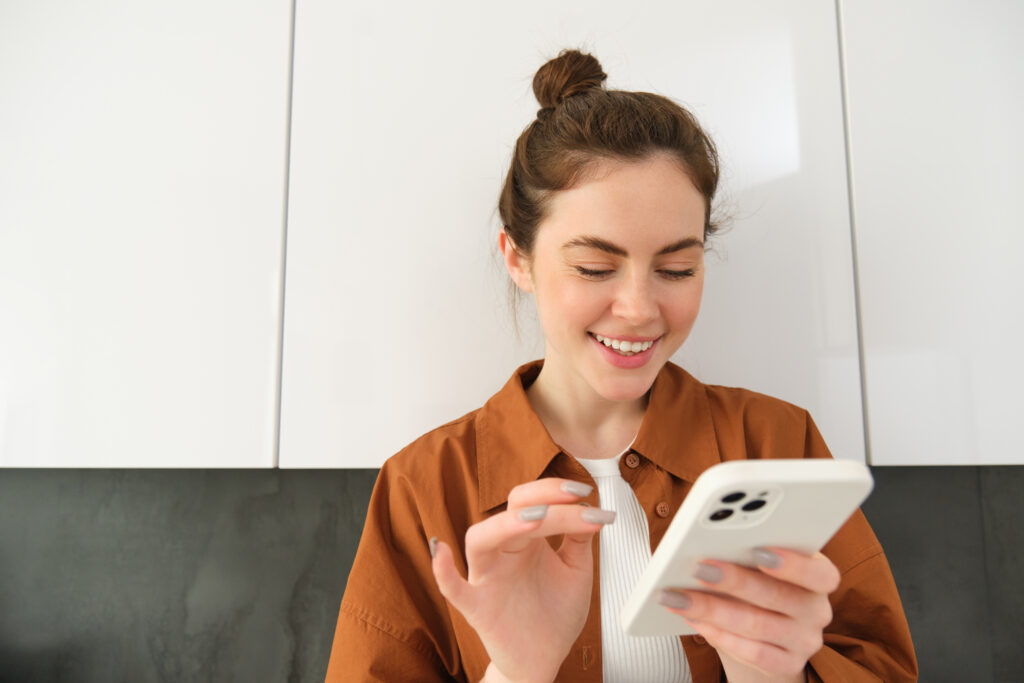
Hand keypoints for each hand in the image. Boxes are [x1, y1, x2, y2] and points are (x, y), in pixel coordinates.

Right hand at [430, 478, 613, 682]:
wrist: (544, 659)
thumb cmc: (555, 614)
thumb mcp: (576, 570)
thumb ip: (579, 538)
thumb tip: (589, 507)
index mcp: (527, 540)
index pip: (532, 502)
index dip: (554, 491)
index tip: (583, 491)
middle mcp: (505, 553)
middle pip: (509, 512)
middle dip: (539, 500)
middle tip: (571, 499)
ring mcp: (488, 578)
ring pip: (479, 540)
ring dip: (504, 525)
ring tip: (535, 520)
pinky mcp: (477, 608)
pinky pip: (453, 589)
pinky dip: (442, 571)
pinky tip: (442, 552)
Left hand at [660, 548, 839, 682]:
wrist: (769, 627)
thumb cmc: (760, 581)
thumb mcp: (760, 563)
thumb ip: (746, 552)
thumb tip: (709, 544)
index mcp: (819, 576)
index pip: (819, 573)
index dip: (793, 564)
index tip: (758, 551)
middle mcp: (816, 610)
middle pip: (777, 596)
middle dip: (734, 581)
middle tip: (698, 569)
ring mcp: (804, 641)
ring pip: (757, 626)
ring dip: (712, 609)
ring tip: (679, 597)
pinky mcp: (787, 664)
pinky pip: (752, 653)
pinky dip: (719, 635)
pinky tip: (695, 621)